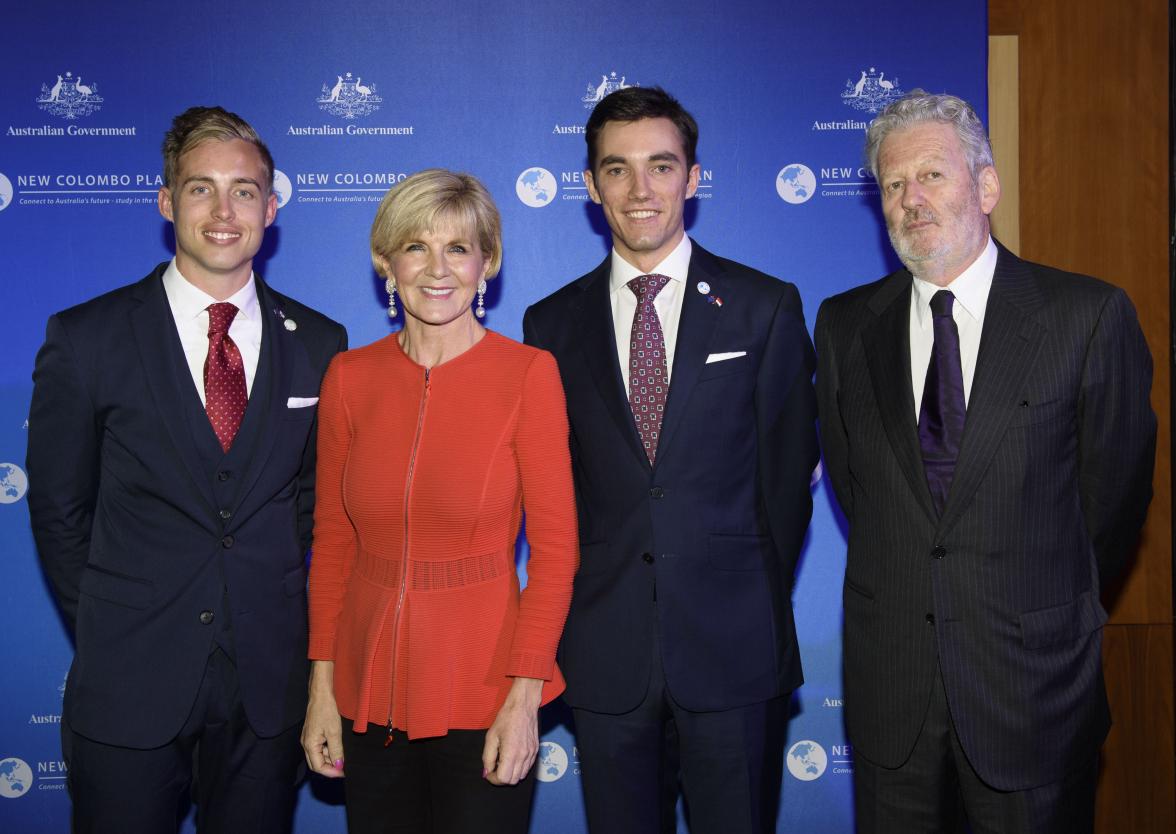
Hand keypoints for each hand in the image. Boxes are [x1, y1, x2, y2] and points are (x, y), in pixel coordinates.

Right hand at [301, 660, 344, 777]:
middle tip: (344, 768)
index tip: (344, 772)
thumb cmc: (326, 711)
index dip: (331, 772)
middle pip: (316, 764)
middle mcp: (306, 744)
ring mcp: (308, 739)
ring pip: (318, 756)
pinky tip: (337, 748)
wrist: (321, 695)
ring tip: (343, 757)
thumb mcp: (334, 732)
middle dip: (330, 768)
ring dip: (330, 759)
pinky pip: (319, 748)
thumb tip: (339, 766)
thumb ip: (336, 750)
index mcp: (309, 745)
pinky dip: (328, 751)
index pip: (318, 767)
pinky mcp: (312, 735)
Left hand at [482, 677, 543, 785]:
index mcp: (511, 753)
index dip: (493, 779)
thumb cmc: (506, 718)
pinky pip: (528, 768)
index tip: (489, 772)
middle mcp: (524, 756)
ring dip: (511, 774)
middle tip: (495, 767)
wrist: (523, 706)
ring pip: (521, 776)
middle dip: (501, 778)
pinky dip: (519, 768)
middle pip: (513, 781)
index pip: (503, 778)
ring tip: (504, 762)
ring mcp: (531, 754)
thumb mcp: (491, 737)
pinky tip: (513, 758)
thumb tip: (486, 772)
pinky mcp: (536, 751)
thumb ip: (488, 757)